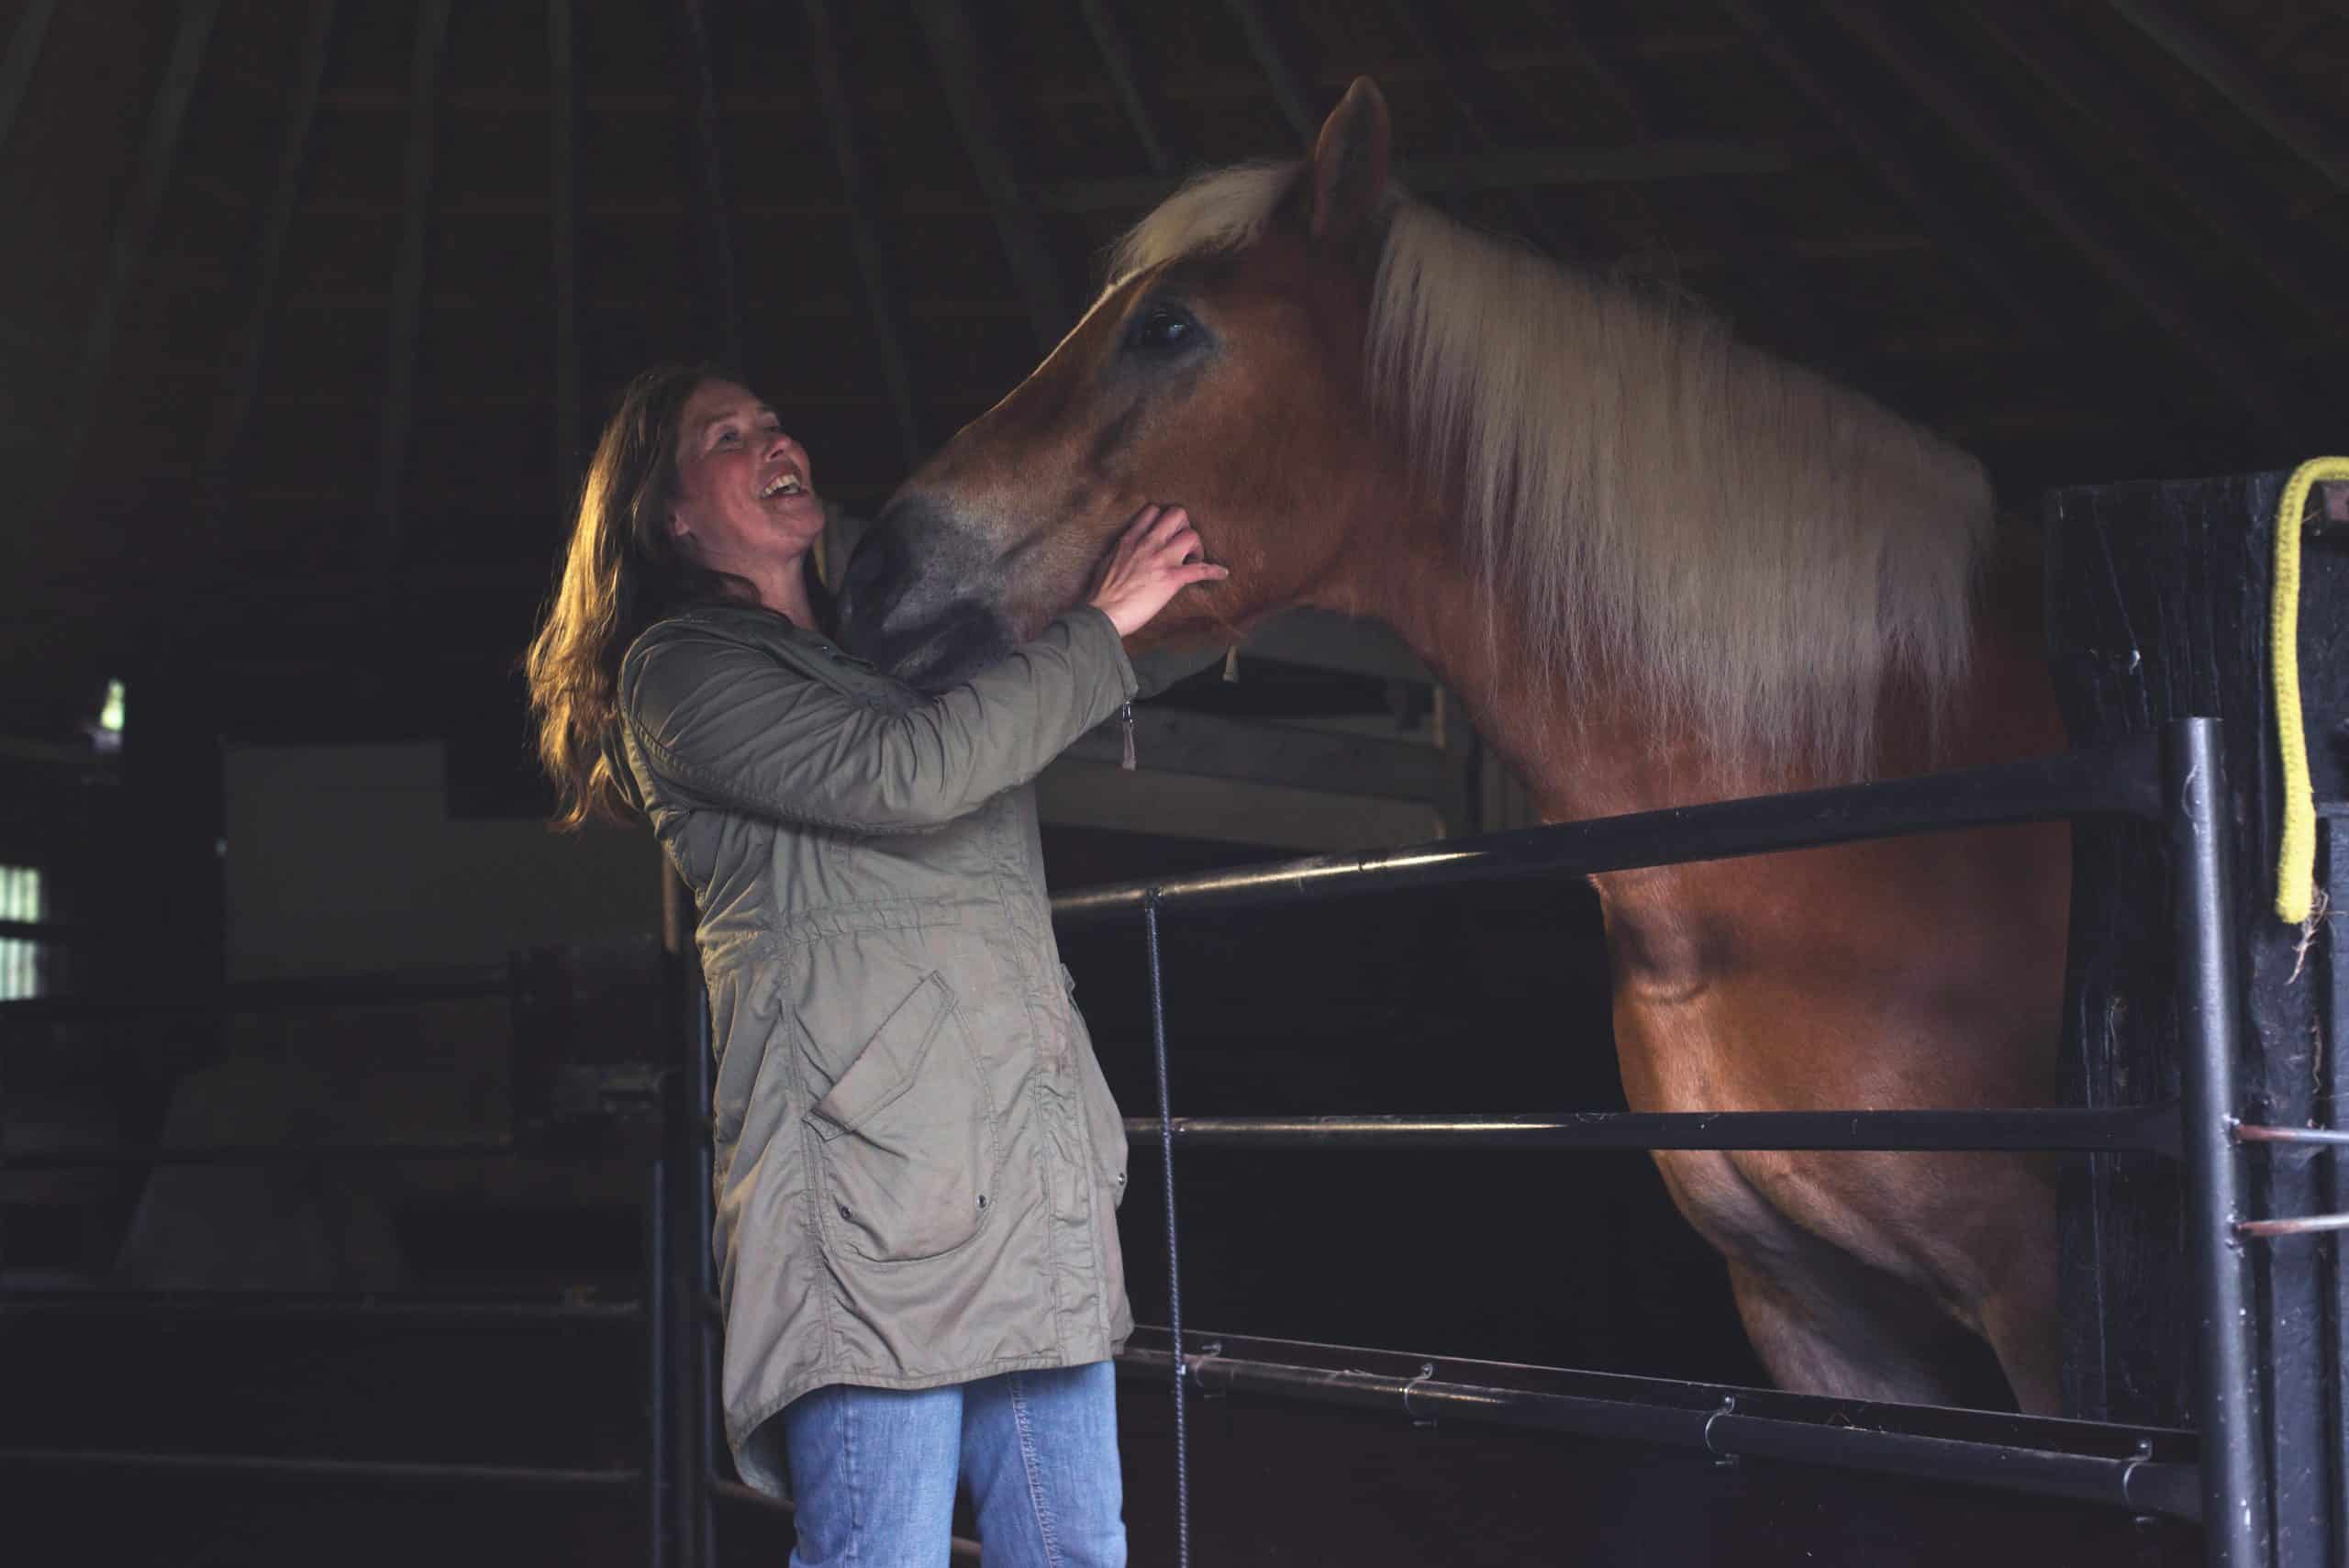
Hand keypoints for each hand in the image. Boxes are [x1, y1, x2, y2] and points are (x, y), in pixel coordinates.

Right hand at [1087, 503, 1228, 637]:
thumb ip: (1120, 552)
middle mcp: (1148, 544)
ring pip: (1192, 535)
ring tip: (1194, 560)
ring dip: (1198, 547)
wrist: (1103, 613)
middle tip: (1184, 545)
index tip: (1167, 533)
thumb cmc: (1101, 594)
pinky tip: (1222, 573)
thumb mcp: (1107, 562)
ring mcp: (1161, 560)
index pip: (1152, 511)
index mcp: (1131, 539)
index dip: (1164, 520)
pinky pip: (1201, 570)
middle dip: (1185, 526)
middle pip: (1177, 514)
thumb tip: (1123, 553)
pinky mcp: (1172, 579)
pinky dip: (1214, 571)